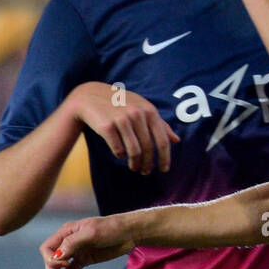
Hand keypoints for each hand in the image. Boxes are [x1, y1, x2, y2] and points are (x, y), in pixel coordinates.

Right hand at [41, 216, 135, 268]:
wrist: (129, 233)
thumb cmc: (111, 227)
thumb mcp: (91, 233)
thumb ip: (72, 243)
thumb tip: (55, 256)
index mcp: (67, 232)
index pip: (47, 248)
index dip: (51, 259)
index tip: (64, 263)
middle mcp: (69, 242)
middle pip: (51, 260)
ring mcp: (76, 252)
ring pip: (59, 268)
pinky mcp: (84, 260)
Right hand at [64, 82, 179, 173]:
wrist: (91, 96)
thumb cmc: (121, 104)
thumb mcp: (143, 108)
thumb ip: (160, 124)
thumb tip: (177, 140)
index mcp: (149, 110)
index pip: (162, 140)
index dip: (165, 157)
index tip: (164, 169)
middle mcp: (137, 114)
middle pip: (148, 148)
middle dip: (148, 164)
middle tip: (145, 171)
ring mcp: (121, 120)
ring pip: (134, 152)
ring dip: (135, 164)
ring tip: (134, 167)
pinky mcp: (106, 127)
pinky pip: (118, 149)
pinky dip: (120, 155)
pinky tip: (120, 154)